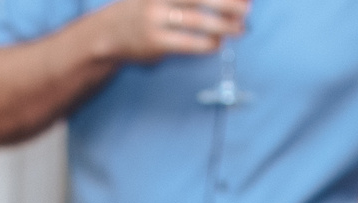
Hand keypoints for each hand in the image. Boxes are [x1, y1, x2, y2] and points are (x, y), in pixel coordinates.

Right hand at [100, 0, 247, 62]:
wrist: (109, 33)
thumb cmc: (146, 9)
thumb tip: (231, 2)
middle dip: (228, 3)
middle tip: (248, 9)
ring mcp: (154, 18)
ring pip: (197, 20)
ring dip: (223, 25)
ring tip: (240, 29)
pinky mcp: (154, 42)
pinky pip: (187, 43)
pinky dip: (206, 44)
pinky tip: (218, 43)